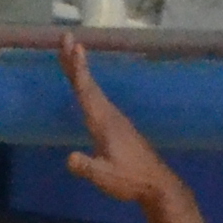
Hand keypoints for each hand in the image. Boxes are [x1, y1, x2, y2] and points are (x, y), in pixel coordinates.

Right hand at [59, 38, 180, 213]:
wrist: (156, 183)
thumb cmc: (130, 180)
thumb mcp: (105, 177)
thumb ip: (87, 167)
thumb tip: (69, 159)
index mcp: (104, 123)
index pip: (87, 92)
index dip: (78, 70)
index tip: (73, 46)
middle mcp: (109, 115)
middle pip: (88, 84)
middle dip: (75, 62)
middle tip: (66, 38)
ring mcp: (115, 119)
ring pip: (93, 90)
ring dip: (80, 72)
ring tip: (71, 55)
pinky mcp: (117, 126)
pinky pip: (96, 99)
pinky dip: (87, 86)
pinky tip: (84, 87)